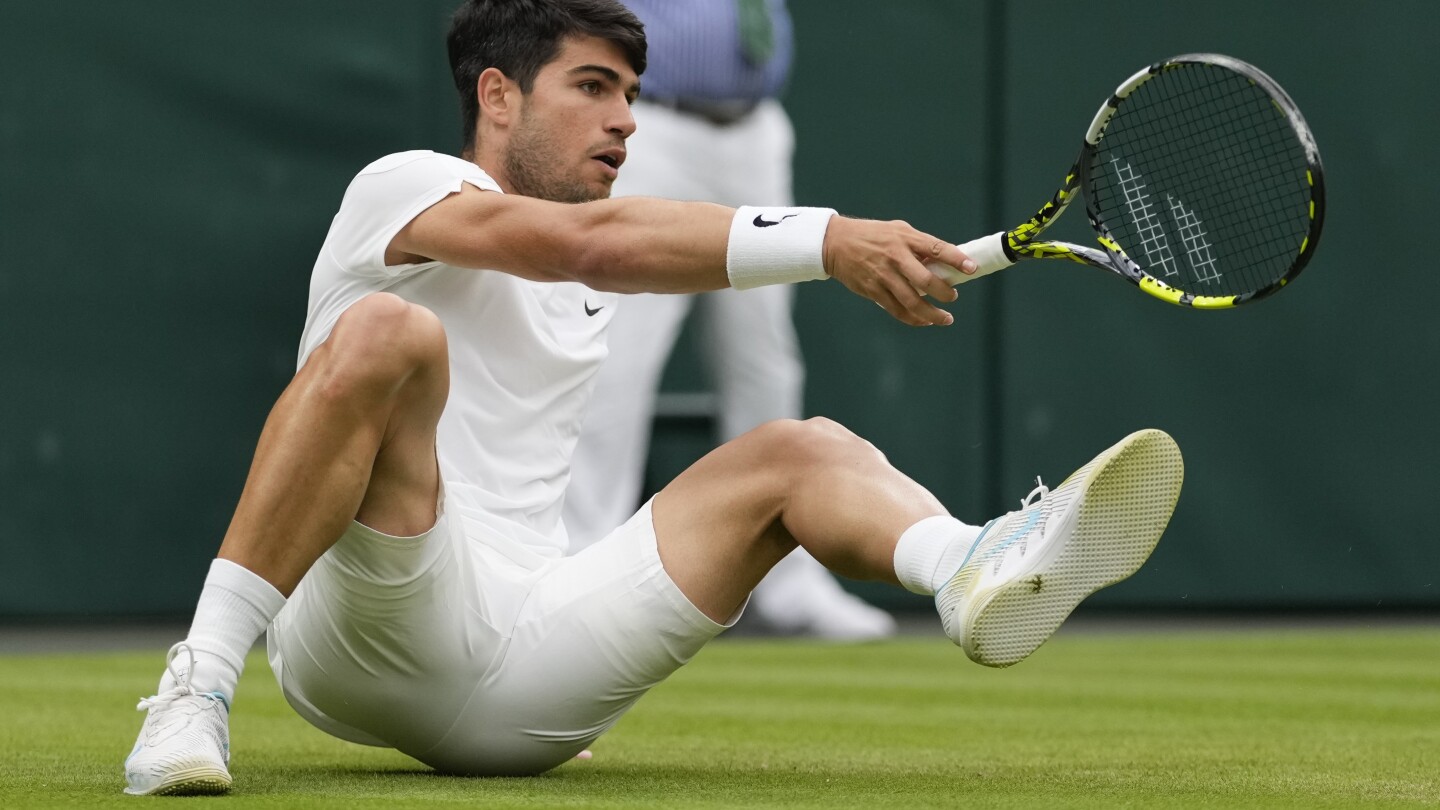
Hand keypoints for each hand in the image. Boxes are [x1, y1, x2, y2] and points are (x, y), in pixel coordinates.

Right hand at [821, 217, 974, 325]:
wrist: (835, 244)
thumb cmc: (871, 235)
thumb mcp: (897, 231)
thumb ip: (919, 244)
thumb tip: (943, 262)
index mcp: (905, 238)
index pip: (936, 249)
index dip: (956, 259)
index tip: (972, 268)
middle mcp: (895, 257)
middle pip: (926, 281)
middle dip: (944, 293)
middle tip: (953, 297)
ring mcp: (883, 276)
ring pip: (912, 302)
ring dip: (932, 313)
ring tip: (945, 318)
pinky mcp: (873, 290)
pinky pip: (897, 310)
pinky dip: (914, 319)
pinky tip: (924, 320)